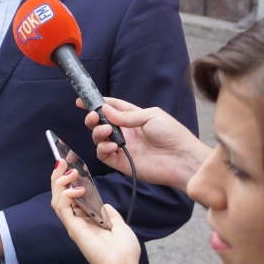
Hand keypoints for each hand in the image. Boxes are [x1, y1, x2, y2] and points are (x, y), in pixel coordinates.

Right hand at [50, 160, 151, 263]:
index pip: (71, 196)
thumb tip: (103, 204)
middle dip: (59, 176)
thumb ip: (109, 214)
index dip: (69, 181)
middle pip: (60, 194)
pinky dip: (66, 195)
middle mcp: (77, 220)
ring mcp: (73, 224)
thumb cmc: (123, 252)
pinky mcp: (72, 227)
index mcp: (86, 220)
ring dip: (60, 182)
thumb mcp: (119, 225)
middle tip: (62, 161)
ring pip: (57, 199)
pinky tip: (77, 188)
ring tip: (70, 172)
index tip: (71, 166)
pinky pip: (62, 208)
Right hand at [79, 97, 210, 192]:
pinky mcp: (121, 162)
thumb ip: (126, 115)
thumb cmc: (172, 135)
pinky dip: (102, 148)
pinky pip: (103, 154)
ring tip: (107, 131)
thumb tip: (105, 110)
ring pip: (98, 138)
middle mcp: (125, 132)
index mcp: (134, 118)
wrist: (181, 160)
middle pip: (100, 123)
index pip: (112, 108)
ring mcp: (122, 147)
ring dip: (97, 132)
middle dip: (93, 118)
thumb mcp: (151, 116)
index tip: (82, 101)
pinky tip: (112, 146)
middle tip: (94, 117)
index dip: (98, 104)